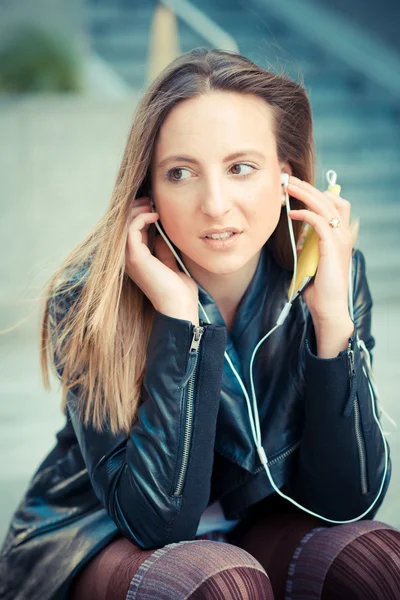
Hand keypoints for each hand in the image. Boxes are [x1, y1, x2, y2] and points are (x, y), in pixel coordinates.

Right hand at [125, 197, 198, 322]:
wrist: (180, 306)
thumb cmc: (178, 290)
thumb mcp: (170, 263)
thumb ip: (163, 250)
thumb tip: (161, 234)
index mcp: (136, 260)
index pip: (132, 231)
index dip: (141, 216)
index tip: (155, 206)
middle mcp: (128, 258)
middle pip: (124, 226)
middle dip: (136, 209)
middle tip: (151, 200)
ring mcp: (129, 258)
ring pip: (124, 225)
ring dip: (137, 211)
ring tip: (151, 205)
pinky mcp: (135, 257)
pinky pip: (131, 230)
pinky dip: (141, 218)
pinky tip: (155, 216)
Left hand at [286, 176, 352, 324]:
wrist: (328, 307)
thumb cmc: (319, 288)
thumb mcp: (312, 261)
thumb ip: (309, 247)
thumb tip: (299, 238)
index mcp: (340, 236)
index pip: (335, 204)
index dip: (317, 193)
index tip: (297, 188)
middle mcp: (343, 234)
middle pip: (330, 199)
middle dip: (308, 187)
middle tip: (289, 180)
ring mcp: (340, 239)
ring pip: (325, 206)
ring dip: (305, 194)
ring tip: (288, 188)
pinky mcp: (332, 246)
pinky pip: (319, 221)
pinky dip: (305, 213)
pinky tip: (292, 212)